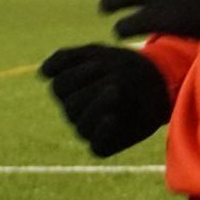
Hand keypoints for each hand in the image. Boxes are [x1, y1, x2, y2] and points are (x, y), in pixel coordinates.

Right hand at [40, 44, 169, 157]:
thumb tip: (41, 73)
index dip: (78, 74)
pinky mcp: (104, 144)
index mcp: (67, 90)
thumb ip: (66, 58)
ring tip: (116, 90)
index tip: (100, 63)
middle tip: (113, 76)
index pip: (58, 85)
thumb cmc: (123, 65)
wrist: (157, 81)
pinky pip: (96, 146)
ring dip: (97, 106)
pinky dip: (102, 132)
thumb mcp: (96, 53)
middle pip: (70, 105)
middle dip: (91, 88)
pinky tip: (112, 117)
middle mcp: (73, 111)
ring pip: (81, 125)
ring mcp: (87, 128)